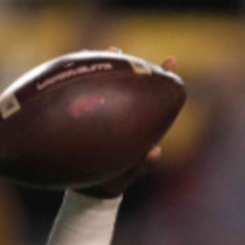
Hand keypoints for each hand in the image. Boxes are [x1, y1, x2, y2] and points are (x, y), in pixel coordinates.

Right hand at [77, 53, 177, 198]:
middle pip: (127, 86)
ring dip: (102, 68)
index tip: (170, 60)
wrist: (86, 193)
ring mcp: (100, 118)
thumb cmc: (109, 184)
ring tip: (105, 51)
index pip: (151, 98)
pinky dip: (79, 84)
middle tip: (120, 50)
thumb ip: (140, 165)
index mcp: (135, 127)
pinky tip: (74, 70)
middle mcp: (120, 118)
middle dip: (127, 66)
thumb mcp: (124, 176)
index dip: (161, 78)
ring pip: (103, 88)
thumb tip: (156, 151)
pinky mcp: (82, 121)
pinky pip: (81, 99)